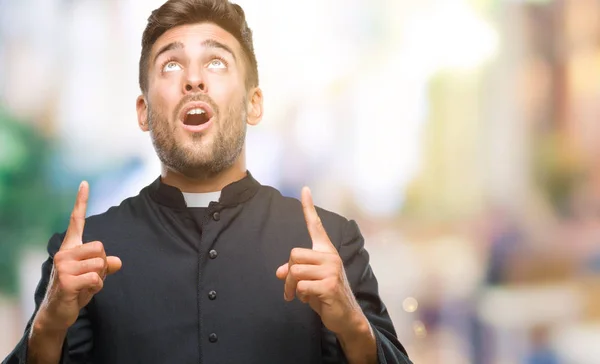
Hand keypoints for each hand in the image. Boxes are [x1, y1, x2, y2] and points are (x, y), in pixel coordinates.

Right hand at [38, 181, 121, 330]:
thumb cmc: (76, 291)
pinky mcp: (66, 281)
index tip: (85, 183)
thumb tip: (117, 262)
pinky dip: (96, 287)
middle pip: (101, 248)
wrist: (57, 313)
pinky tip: (83, 293)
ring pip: (101, 264)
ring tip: (85, 286)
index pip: (76, 220)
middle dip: (102, 265)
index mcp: (70, 247)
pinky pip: (97, 278)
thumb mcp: (94, 276)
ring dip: (100, 278)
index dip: (81, 201)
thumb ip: (105, 266)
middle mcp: (64, 252)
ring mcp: (62, 266)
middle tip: (90, 278)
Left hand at [275, 187, 365, 335]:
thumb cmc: (326, 296)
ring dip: (291, 288)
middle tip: (290, 289)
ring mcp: (331, 270)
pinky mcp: (330, 284)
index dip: (309, 207)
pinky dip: (301, 296)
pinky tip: (311, 300)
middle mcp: (330, 256)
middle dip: (287, 274)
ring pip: (294, 271)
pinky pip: (301, 286)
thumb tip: (280, 272)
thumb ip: (294, 272)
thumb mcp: (308, 282)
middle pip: (293, 255)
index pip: (316, 225)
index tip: (304, 189)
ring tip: (300, 296)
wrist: (345, 317)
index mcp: (326, 251)